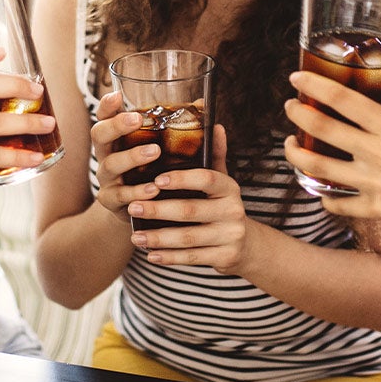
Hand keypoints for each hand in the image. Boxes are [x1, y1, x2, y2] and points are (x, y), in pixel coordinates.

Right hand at [89, 91, 169, 223]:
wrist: (141, 211)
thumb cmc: (154, 170)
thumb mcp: (165, 148)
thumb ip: (181, 128)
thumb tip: (201, 104)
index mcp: (116, 137)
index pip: (105, 116)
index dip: (107, 105)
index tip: (117, 95)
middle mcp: (106, 154)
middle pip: (99, 134)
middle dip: (116, 125)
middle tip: (136, 119)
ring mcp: (106, 177)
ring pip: (110, 164)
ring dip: (132, 157)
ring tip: (154, 152)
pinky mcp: (110, 200)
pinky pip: (120, 195)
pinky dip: (136, 191)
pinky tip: (153, 188)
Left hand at [127, 125, 249, 272]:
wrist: (247, 245)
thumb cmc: (222, 206)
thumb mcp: (221, 181)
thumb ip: (214, 155)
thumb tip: (213, 123)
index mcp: (229, 188)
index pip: (206, 178)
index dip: (181, 179)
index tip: (156, 180)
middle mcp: (233, 210)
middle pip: (191, 210)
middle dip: (159, 210)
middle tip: (133, 207)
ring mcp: (230, 236)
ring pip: (188, 238)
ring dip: (158, 238)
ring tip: (134, 236)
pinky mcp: (225, 258)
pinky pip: (192, 258)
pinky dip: (169, 257)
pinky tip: (150, 254)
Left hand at [283, 71, 380, 226]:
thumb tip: (373, 70)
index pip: (343, 99)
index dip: (314, 86)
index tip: (296, 79)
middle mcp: (380, 153)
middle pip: (323, 130)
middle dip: (298, 114)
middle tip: (290, 107)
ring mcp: (376, 183)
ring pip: (319, 168)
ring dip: (295, 153)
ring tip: (290, 143)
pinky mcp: (376, 208)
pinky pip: (337, 201)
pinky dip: (322, 193)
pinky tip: (316, 181)